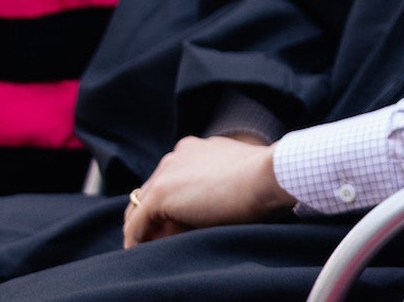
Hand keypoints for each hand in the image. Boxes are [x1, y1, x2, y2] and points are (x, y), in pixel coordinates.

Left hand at [122, 134, 292, 245]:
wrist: (267, 175)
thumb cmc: (263, 179)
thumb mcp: (236, 176)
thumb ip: (217, 183)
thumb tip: (212, 205)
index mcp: (193, 149)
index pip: (169, 180)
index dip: (170, 205)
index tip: (177, 226)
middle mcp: (176, 155)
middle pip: (150, 193)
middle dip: (154, 218)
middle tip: (161, 241)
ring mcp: (166, 172)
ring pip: (140, 209)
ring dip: (146, 230)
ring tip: (153, 249)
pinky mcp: (160, 194)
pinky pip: (136, 225)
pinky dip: (136, 241)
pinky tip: (142, 253)